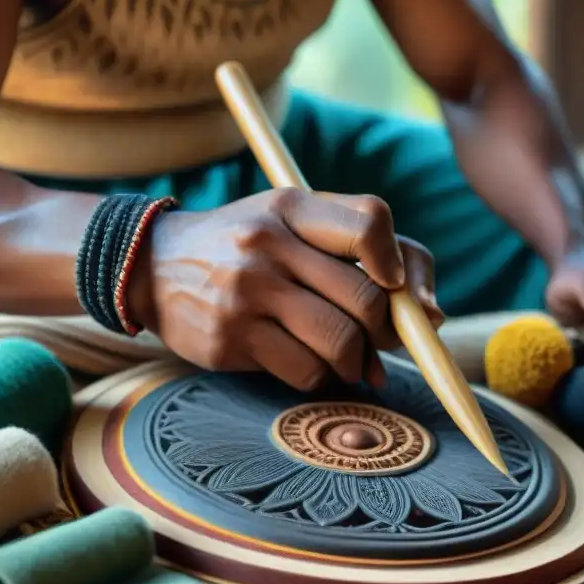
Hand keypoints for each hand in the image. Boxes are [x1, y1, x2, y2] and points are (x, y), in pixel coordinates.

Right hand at [127, 188, 441, 389]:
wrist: (152, 266)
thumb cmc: (247, 247)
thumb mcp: (293, 222)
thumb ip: (364, 248)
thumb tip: (431, 316)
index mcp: (290, 206)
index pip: (370, 222)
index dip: (400, 262)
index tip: (395, 286)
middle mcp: (267, 244)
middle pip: (366, 298)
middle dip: (386, 331)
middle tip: (380, 340)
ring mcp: (245, 293)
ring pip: (340, 342)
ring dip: (358, 362)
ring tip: (351, 362)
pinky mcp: (230, 340)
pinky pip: (305, 372)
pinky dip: (321, 377)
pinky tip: (311, 367)